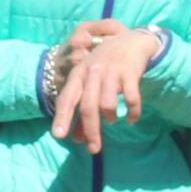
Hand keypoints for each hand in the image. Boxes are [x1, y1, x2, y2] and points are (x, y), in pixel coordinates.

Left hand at [51, 28, 160, 152]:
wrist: (131, 41)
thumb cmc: (105, 66)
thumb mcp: (90, 83)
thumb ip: (83, 110)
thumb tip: (77, 139)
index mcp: (79, 74)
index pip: (67, 98)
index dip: (62, 117)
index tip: (58, 136)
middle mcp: (93, 72)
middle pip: (88, 106)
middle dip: (90, 130)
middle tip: (94, 149)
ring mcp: (112, 72)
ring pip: (107, 103)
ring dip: (110, 117)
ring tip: (112, 120)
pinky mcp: (130, 74)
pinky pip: (131, 99)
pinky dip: (132, 113)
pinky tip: (131, 119)